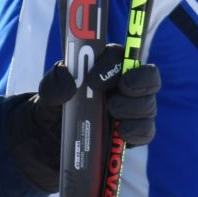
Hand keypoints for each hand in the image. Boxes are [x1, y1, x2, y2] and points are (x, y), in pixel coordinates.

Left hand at [13, 61, 163, 191]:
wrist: (53, 140)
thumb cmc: (57, 107)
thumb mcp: (49, 93)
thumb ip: (55, 83)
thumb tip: (70, 84)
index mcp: (106, 67)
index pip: (119, 55)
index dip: (111, 63)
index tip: (93, 79)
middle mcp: (124, 86)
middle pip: (147, 75)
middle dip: (139, 80)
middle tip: (122, 88)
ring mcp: (132, 111)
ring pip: (148, 104)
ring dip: (134, 107)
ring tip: (113, 112)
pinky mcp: (133, 135)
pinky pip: (145, 132)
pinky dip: (136, 131)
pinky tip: (121, 133)